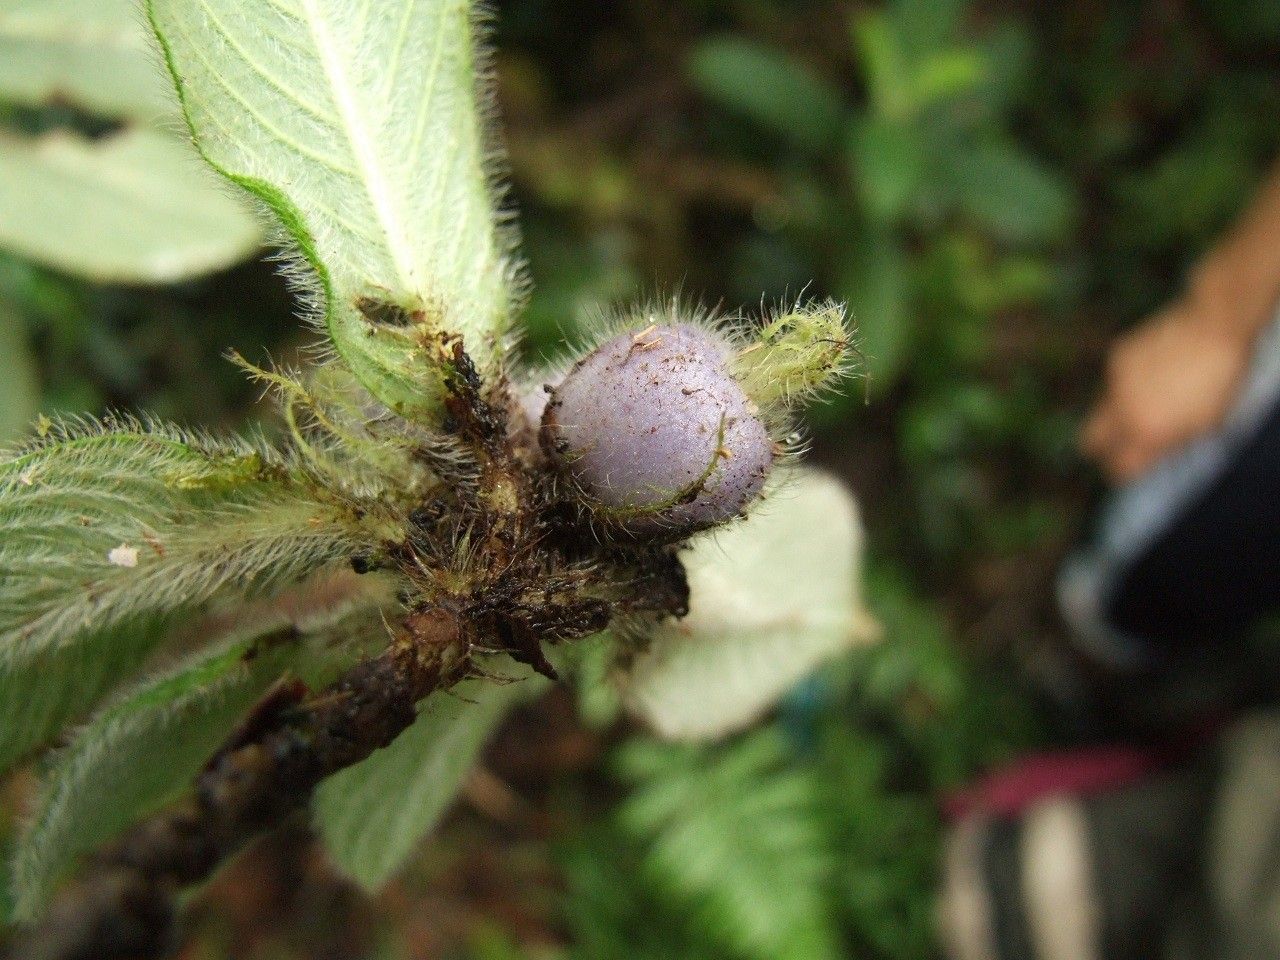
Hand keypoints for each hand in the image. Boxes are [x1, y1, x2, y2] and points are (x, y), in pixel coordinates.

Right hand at [1081, 302, 1253, 482]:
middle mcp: (1123, 411)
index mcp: (1148, 433)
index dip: (1124, 470)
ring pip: (1103, 407)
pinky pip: (1115, 380)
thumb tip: (1156, 451)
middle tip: (1121, 443)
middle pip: (1090, 441)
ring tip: (1152, 398)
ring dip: (1119, 410)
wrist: (1213, 327)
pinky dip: (1129, 382)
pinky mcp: (1116, 357)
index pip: (1119, 467)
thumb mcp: (1205, 424)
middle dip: (1101, 447)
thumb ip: (1173, 443)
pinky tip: (1155, 369)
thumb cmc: (1220, 380)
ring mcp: (1115, 383)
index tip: (1132, 468)